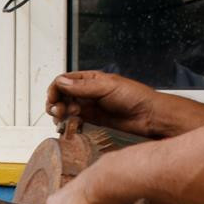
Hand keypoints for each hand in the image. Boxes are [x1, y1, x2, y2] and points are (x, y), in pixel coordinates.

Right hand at [47, 72, 163, 135]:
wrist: (150, 116)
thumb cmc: (135, 96)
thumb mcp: (107, 87)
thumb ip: (83, 87)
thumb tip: (61, 83)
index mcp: (91, 78)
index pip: (65, 80)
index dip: (55, 89)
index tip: (53, 99)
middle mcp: (89, 91)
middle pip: (62, 94)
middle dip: (56, 102)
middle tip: (58, 112)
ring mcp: (91, 106)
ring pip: (67, 107)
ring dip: (61, 113)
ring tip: (64, 118)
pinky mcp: (94, 119)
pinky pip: (75, 119)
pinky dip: (69, 122)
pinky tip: (71, 124)